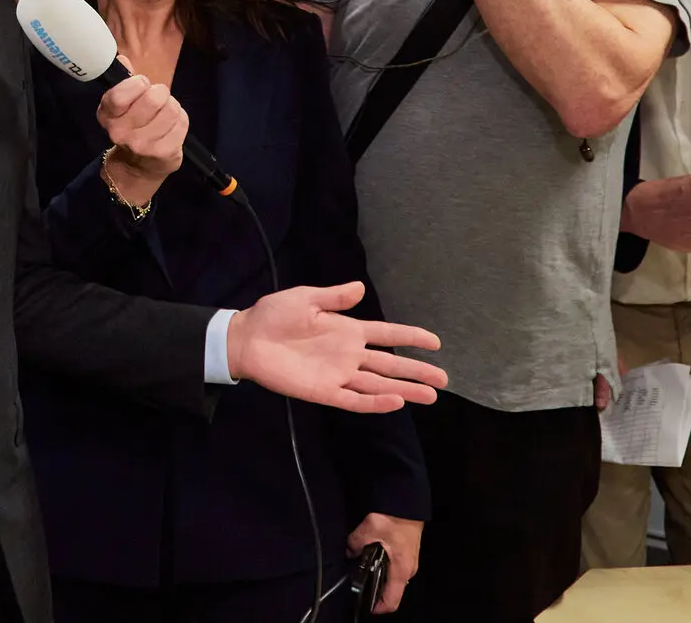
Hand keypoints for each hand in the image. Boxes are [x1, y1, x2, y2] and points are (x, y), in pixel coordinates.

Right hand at [97, 67, 186, 194]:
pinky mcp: (164, 153)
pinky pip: (182, 122)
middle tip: (156, 101)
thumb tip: (122, 59)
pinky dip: (181, 119)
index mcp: (107, 115)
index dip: (137, 83)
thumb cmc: (133, 124)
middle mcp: (120, 132)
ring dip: (172, 106)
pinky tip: (172, 125)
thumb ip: (123, 78)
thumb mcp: (122, 102)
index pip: (120, 94)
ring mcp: (142, 145)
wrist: (138, 165)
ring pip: (171, 109)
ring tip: (164, 113)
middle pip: (153, 97)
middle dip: (160, 93)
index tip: (141, 85)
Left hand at [225, 281, 445, 412]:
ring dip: (404, 390)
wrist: (246, 338)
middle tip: (443, 379)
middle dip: (416, 370)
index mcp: (347, 330)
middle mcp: (348, 355)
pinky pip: (354, 400)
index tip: (434, 342)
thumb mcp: (305, 299)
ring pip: (378, 385)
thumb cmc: (273, 316)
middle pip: (390, 364)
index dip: (410, 337)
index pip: (386, 334)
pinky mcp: (324, 391)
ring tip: (430, 395)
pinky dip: (375, 403)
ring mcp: (338, 374)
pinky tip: (396, 401)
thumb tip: (360, 288)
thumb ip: (334, 297)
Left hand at [347, 513, 421, 614]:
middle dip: (375, 590)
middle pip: (392, 592)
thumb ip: (355, 543)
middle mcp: (408, 571)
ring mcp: (409, 562)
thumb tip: (350, 550)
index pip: (391, 601)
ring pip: (393, 579)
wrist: (408, 504)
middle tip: (359, 581)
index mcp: (400, 570)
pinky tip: (372, 555)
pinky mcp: (407, 554)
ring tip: (363, 567)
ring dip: (379, 576)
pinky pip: (394, 568)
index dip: (377, 607)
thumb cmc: (394, 518)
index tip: (365, 605)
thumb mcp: (368, 529)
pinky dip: (384, 567)